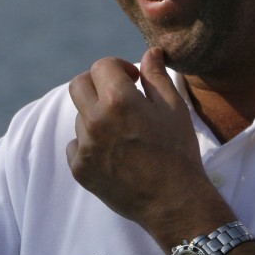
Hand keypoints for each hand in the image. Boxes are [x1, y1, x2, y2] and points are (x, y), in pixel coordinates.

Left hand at [66, 47, 206, 231]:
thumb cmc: (178, 152)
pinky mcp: (79, 169)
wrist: (175, 203)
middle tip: (118, 95)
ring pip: (80, 116)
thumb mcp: (173, 108)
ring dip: (96, 115)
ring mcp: (84, 147)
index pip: (102, 65)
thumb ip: (156, 76)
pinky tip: (114, 153)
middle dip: (97, 83)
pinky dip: (90, 143)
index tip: (133, 79)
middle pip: (78, 84)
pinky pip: (76, 144)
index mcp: (118, 100)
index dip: (119, 67)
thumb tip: (150, 51)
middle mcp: (95, 120)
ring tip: (124, 132)